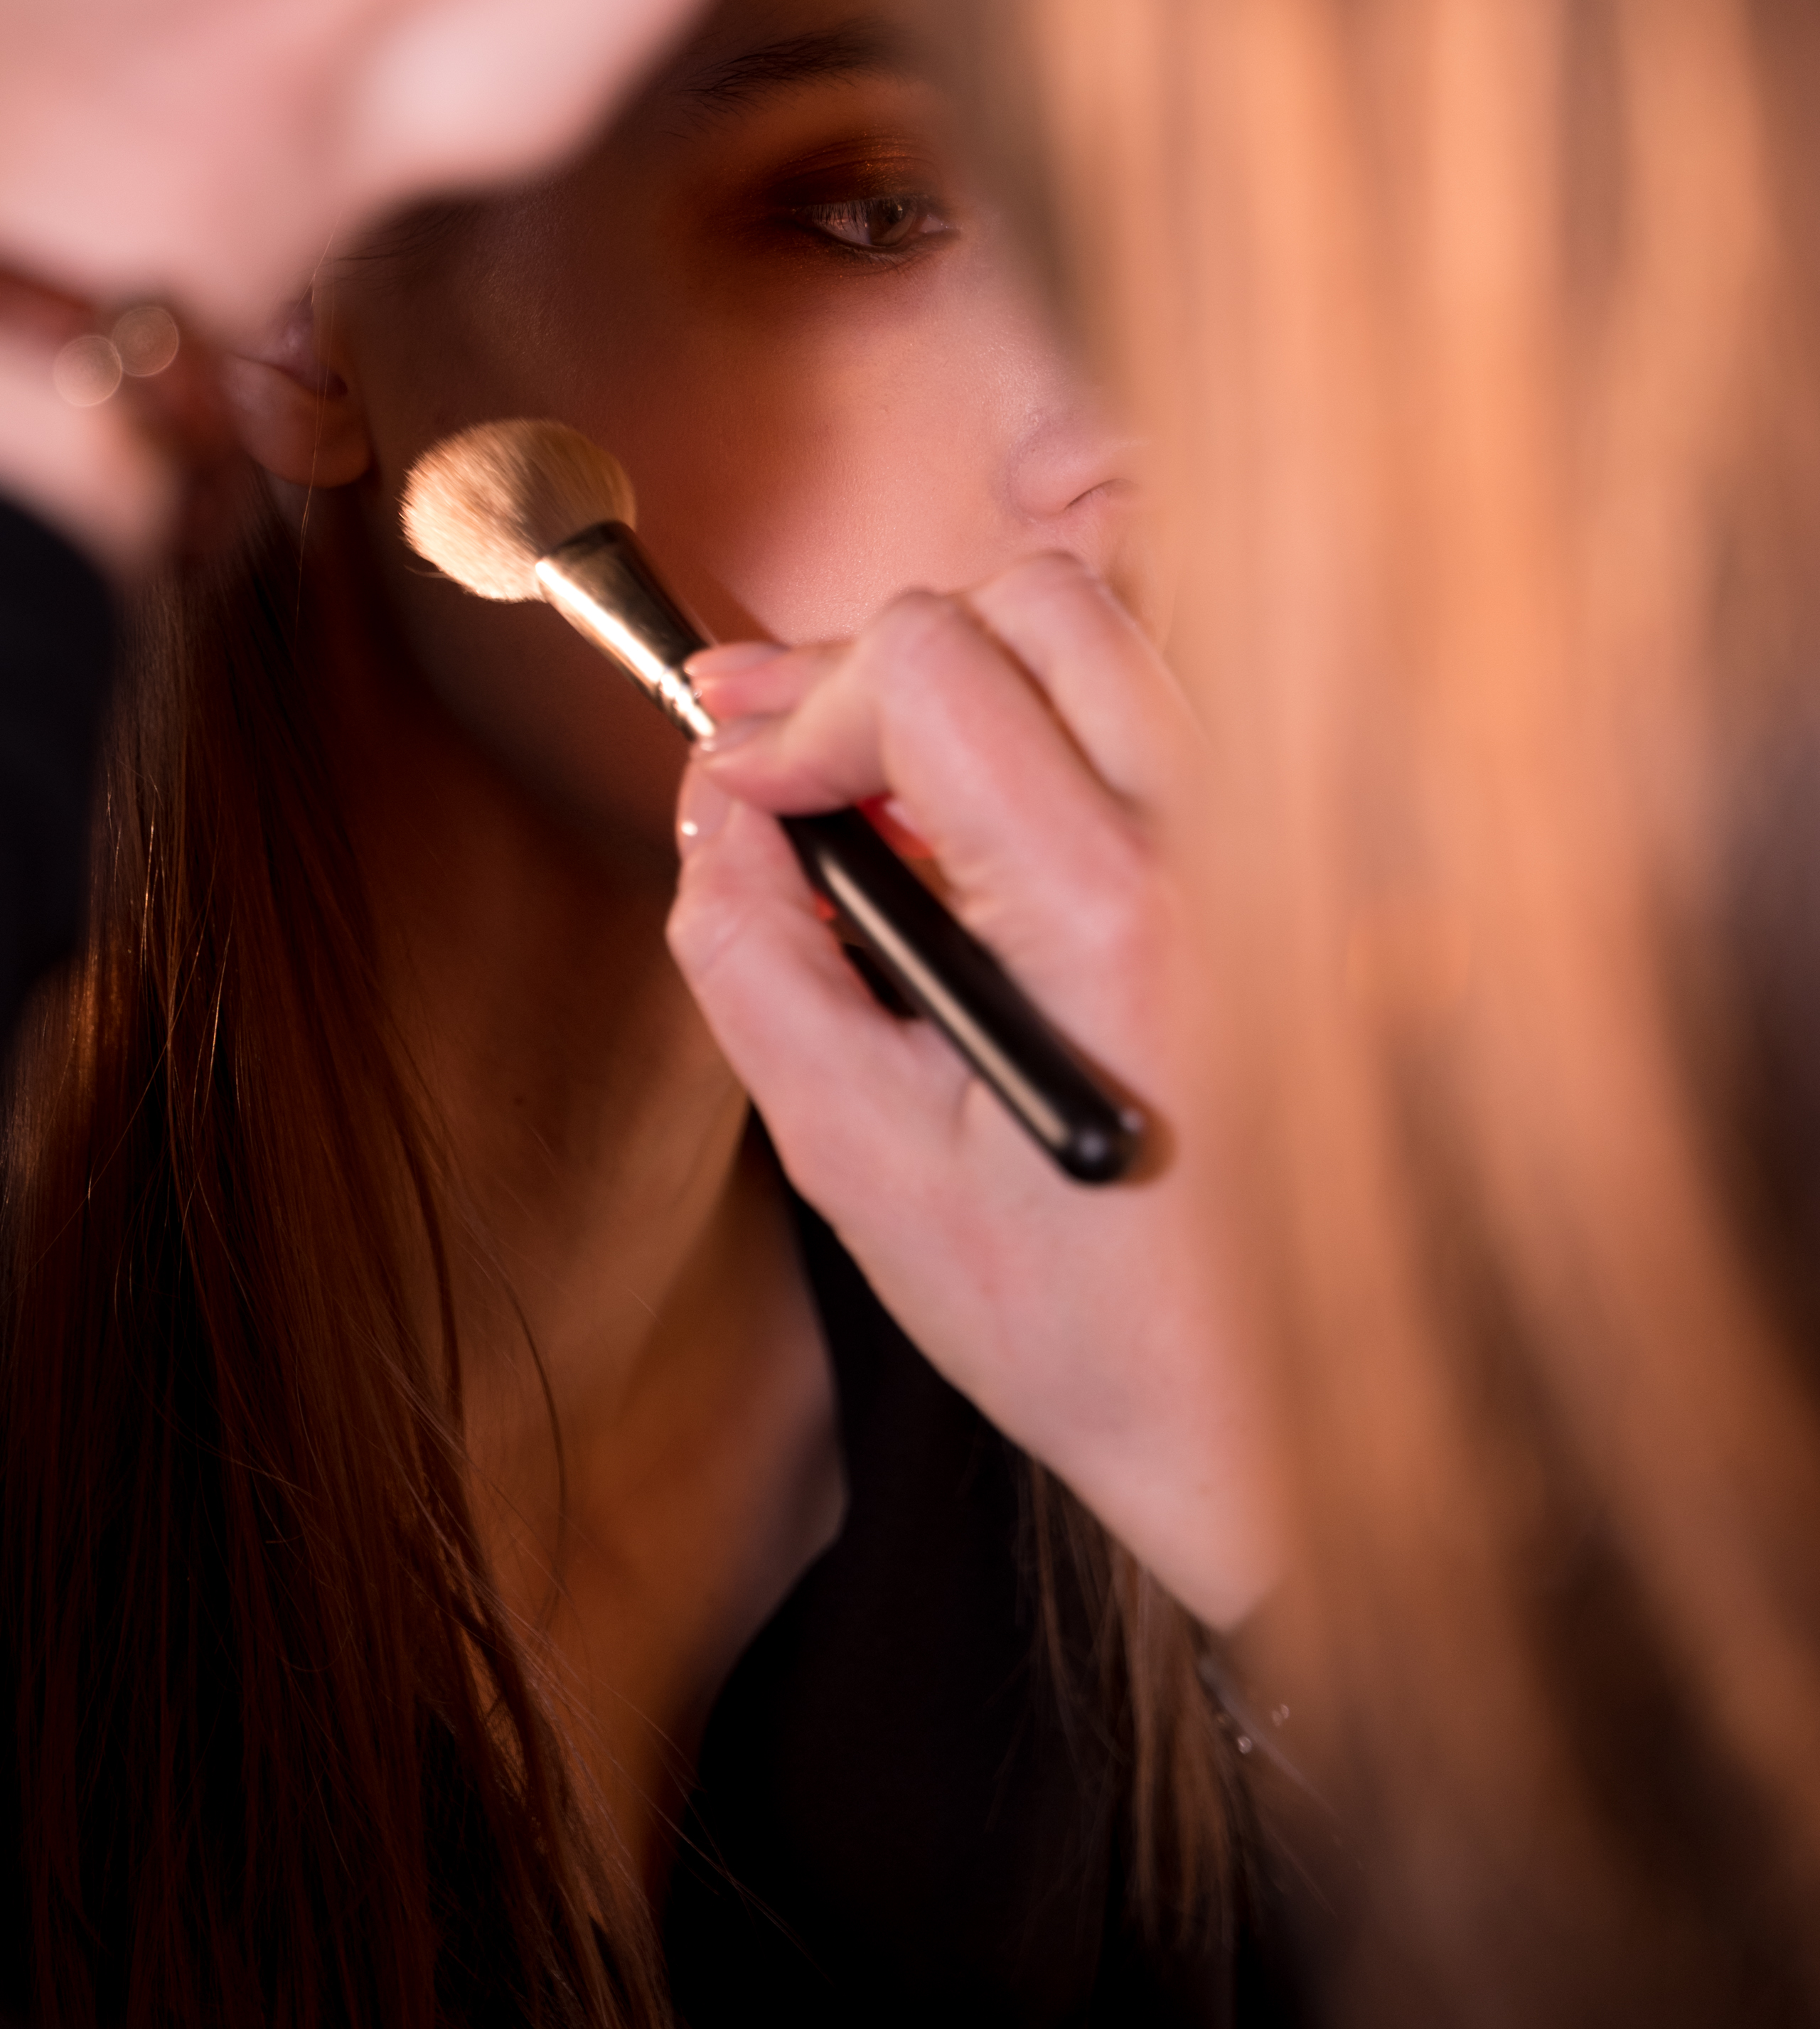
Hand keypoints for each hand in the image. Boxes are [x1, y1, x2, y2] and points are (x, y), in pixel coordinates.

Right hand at [667, 552, 1278, 1627]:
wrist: (1278, 1426)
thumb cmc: (1077, 1321)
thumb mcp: (851, 1153)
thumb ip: (753, 950)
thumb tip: (717, 801)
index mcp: (1114, 912)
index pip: (933, 662)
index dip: (802, 709)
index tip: (746, 795)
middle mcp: (1231, 845)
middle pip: (1037, 602)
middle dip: (887, 668)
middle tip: (796, 768)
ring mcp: (1291, 851)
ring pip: (1114, 646)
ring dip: (980, 695)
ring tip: (893, 815)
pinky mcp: (1312, 873)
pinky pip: (1170, 726)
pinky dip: (1062, 744)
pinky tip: (1000, 851)